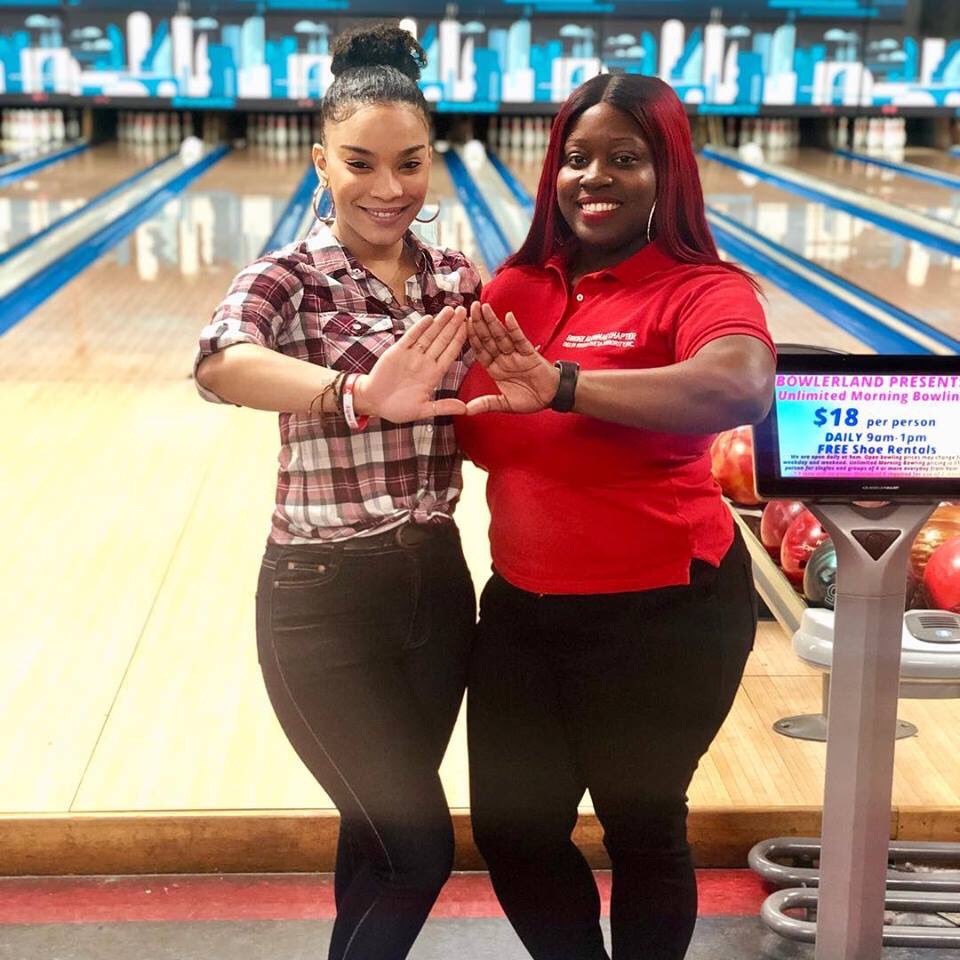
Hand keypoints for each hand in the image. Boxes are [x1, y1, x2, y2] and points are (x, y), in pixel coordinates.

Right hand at [354, 306, 467, 421]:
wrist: (374, 402)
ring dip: (439, 322)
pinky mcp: (397, 351)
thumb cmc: (397, 409)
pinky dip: (418, 328)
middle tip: (463, 310)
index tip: (470, 328)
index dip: (460, 340)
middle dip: (453, 325)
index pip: (450, 354)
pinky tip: (428, 318)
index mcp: (433, 375)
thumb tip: (465, 410)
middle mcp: (424, 362)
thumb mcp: (423, 411)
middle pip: (442, 340)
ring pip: (428, 336)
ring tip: (451, 309)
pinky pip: (410, 337)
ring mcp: (411, 355)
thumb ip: (443, 407)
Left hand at [465, 302, 559, 414]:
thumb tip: (466, 411)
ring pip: (501, 335)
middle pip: (488, 338)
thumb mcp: (504, 404)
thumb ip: (486, 404)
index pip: (480, 350)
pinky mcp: (529, 353)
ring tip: (484, 307)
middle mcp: (503, 358)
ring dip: (493, 321)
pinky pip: (520, 339)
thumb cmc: (530, 399)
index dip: (471, 339)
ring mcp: (516, 354)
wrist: (551, 398)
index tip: (460, 326)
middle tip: (470, 307)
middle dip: (479, 324)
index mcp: (494, 368)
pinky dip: (514, 329)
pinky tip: (508, 317)